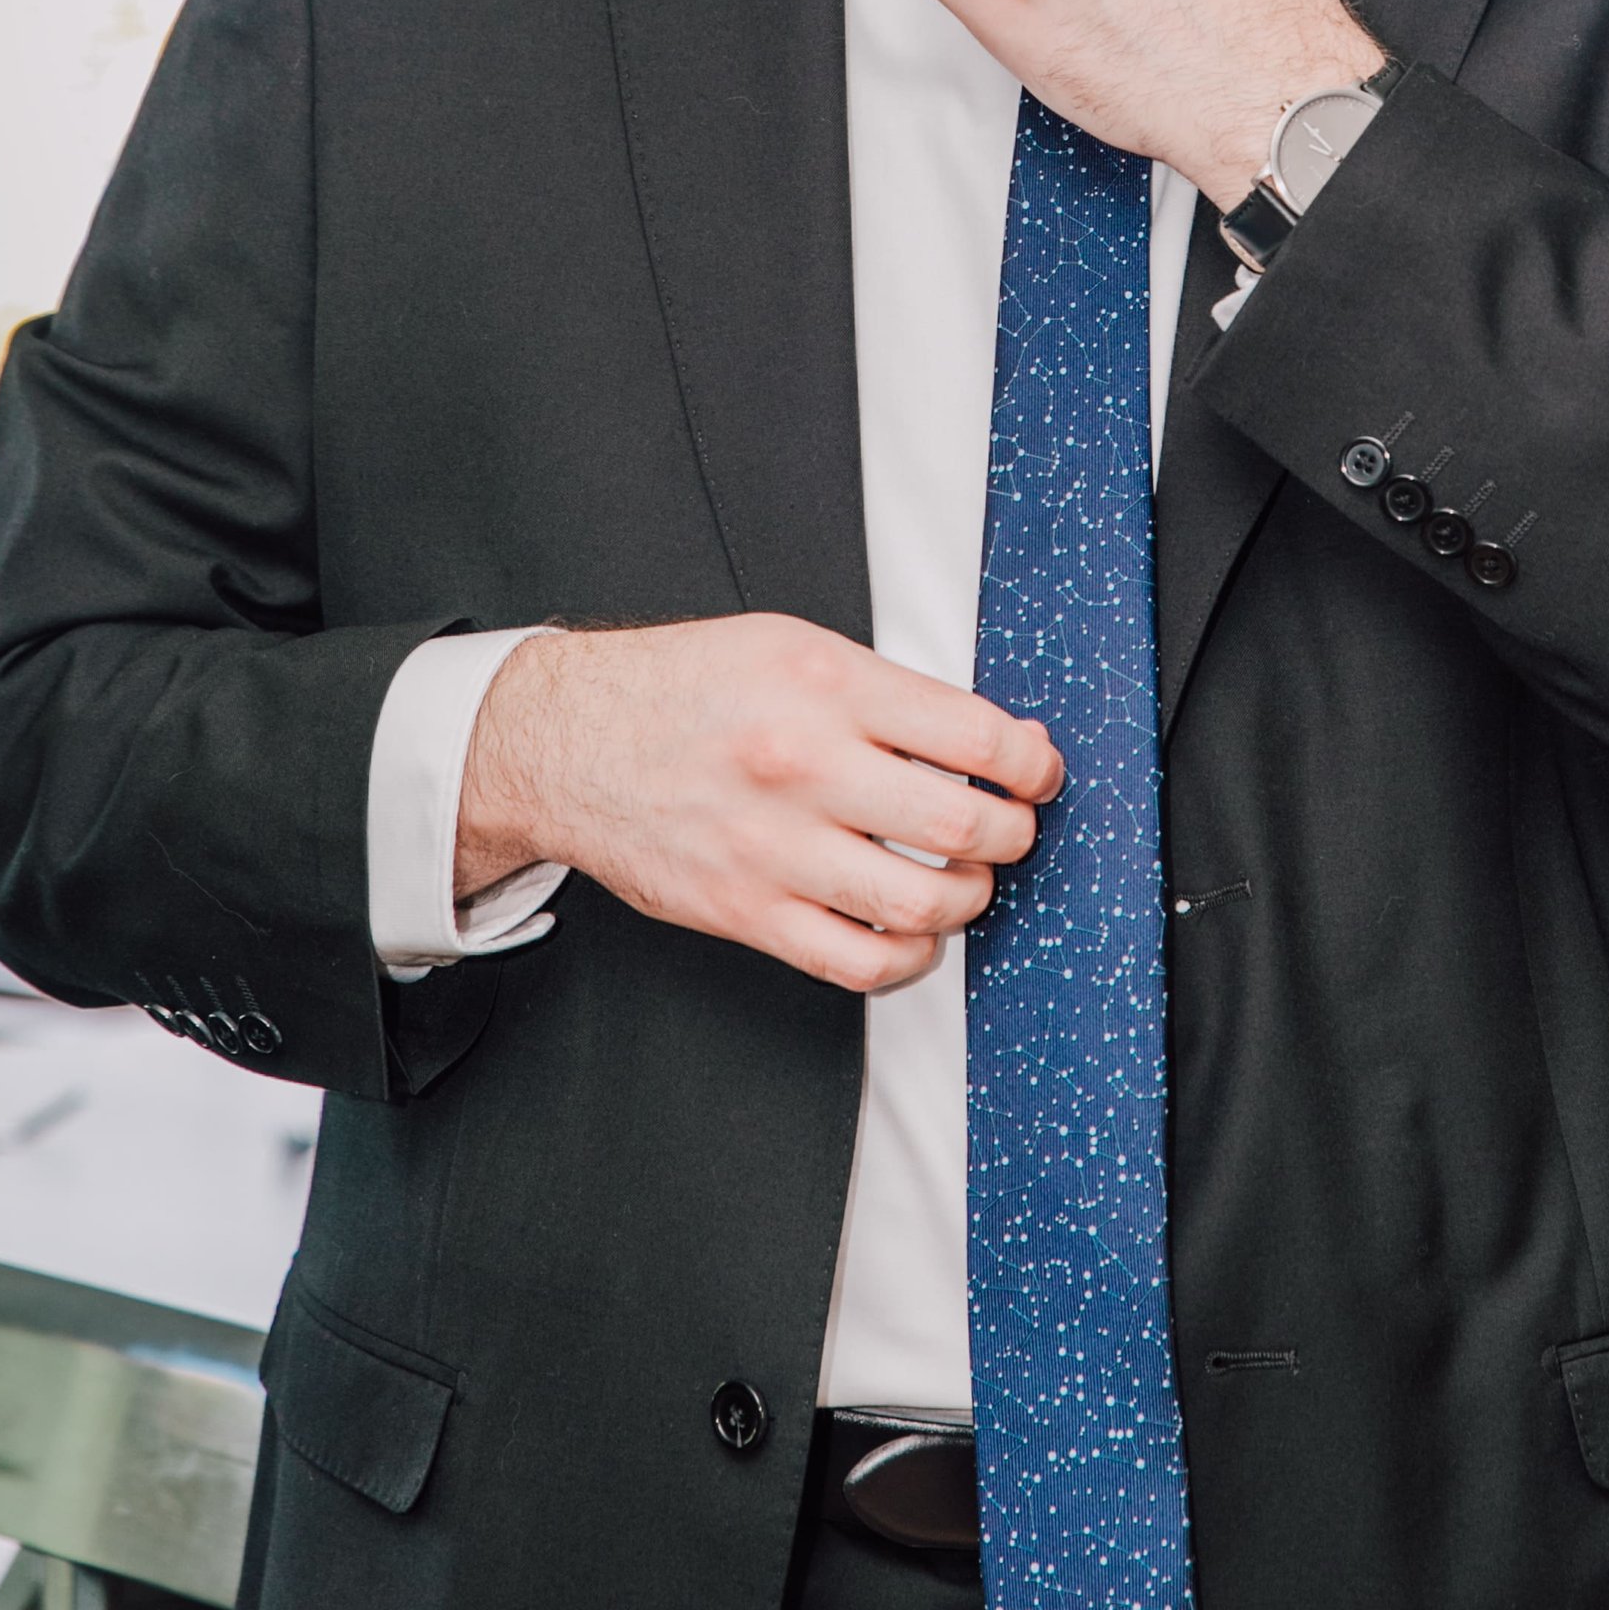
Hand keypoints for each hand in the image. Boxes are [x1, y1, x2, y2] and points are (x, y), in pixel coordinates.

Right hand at [456, 614, 1061, 993]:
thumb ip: (891, 691)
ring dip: (970, 899)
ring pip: (921, 905)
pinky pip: (859, 963)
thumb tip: (998, 739)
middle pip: (962, 826)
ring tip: (966, 879)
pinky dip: (911, 958)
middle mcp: (802, 765)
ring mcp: (773, 848)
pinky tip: (914, 932)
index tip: (1038, 771)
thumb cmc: (688, 688)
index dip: (1032, 763)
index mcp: (825, 685)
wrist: (570, 741)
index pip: (976, 736)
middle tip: (1012, 828)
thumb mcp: (794, 646)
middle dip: (1013, 835)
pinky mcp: (746, 912)